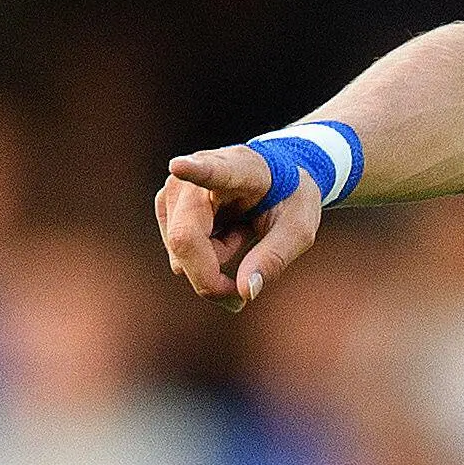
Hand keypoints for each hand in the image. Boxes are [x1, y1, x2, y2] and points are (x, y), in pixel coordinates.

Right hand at [155, 145, 321, 312]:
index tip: (180, 165)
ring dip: (213, 264)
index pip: (214, 171)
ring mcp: (174, 190)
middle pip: (185, 238)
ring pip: (181, 252)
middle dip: (210, 277)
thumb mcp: (298, 228)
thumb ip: (274, 258)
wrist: (277, 178)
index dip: (194, 171)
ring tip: (241, 234)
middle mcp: (197, 175)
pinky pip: (179, 253)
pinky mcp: (165, 206)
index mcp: (238, 168)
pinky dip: (204, 259)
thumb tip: (245, 292)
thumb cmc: (289, 198)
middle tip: (239, 298)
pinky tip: (225, 234)